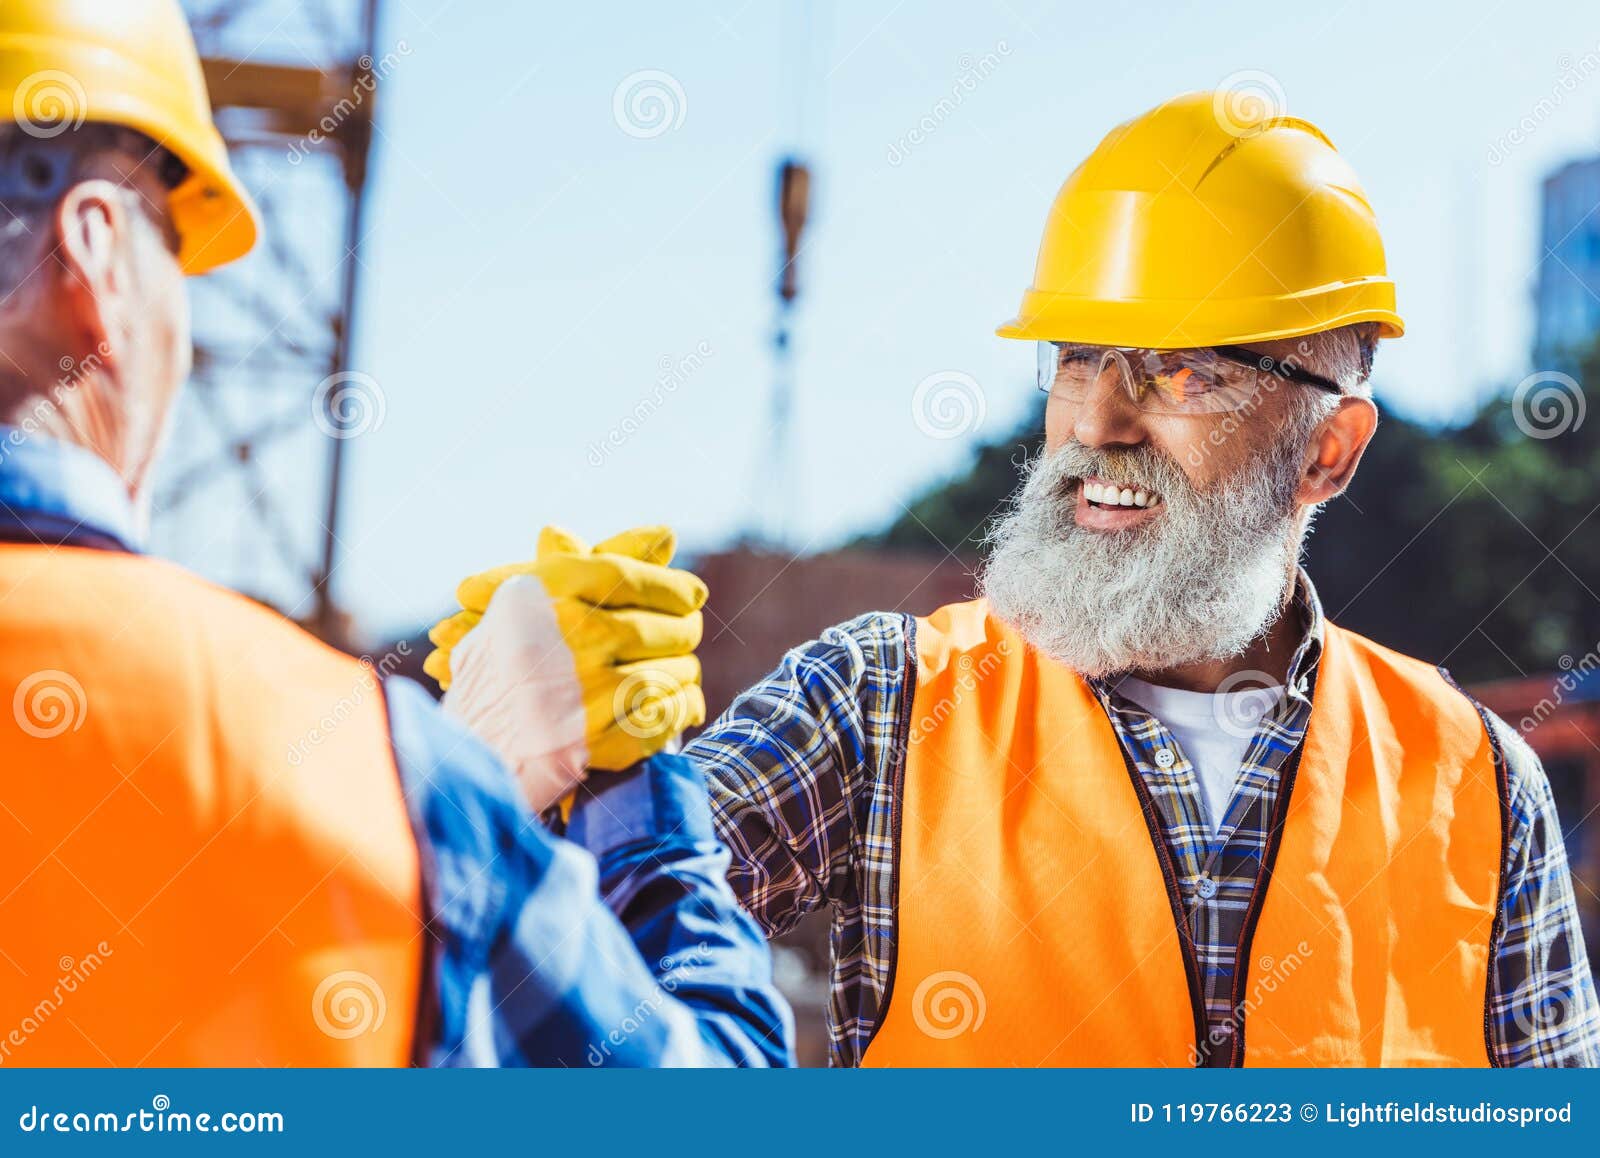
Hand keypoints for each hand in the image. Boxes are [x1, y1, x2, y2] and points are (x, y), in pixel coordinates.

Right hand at [426, 526, 708, 776]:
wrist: (464, 750)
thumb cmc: (496, 667)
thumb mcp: (524, 601)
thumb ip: (592, 564)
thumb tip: (668, 534)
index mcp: (547, 594)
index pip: (631, 577)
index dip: (672, 586)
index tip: (693, 594)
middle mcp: (571, 635)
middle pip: (663, 627)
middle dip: (684, 632)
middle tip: (687, 635)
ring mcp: (585, 691)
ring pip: (672, 673)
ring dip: (684, 673)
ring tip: (682, 672)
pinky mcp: (595, 741)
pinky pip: (664, 718)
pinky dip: (680, 711)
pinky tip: (681, 706)